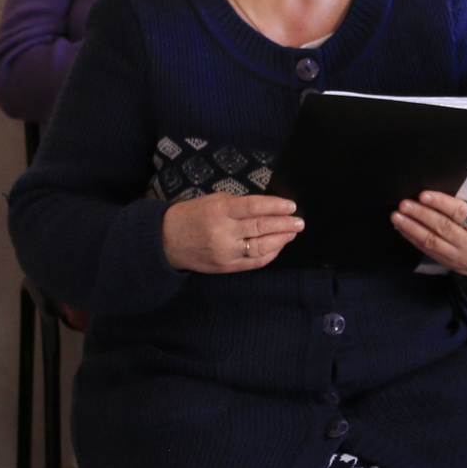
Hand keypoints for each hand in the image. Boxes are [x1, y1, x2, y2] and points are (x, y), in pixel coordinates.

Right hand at [163, 193, 302, 273]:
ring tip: (292, 232)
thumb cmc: (190, 216)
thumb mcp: (211, 201)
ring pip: (261, 247)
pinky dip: (270, 255)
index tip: (291, 206)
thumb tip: (266, 207)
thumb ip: (237, 204)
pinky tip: (278, 247)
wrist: (166, 240)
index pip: (254, 207)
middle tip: (299, 221)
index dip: (276, 206)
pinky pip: (254, 262)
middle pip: (261, 228)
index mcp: (220, 211)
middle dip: (285, 224)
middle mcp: (224, 232)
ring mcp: (226, 252)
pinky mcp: (227, 266)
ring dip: (281, 240)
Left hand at [396, 163, 466, 282]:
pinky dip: (412, 238)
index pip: (460, 214)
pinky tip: (401, 227)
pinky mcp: (448, 263)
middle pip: (442, 228)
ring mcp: (458, 257)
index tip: (424, 195)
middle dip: (421, 215)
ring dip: (411, 228)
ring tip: (396, 215)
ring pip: (431, 241)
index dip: (441, 204)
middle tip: (404, 203)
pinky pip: (427, 250)